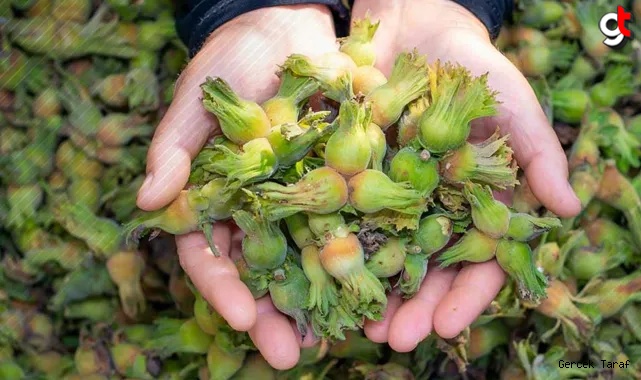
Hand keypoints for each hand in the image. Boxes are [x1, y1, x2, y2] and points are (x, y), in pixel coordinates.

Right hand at [135, 5, 338, 368]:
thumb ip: (175, 147)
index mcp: (218, 197)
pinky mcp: (344, 180)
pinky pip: (353, 222)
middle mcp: (260, 208)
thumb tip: (145, 201)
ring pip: (310, 258)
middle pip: (264, 271)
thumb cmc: (234, 58)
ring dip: (322, 300)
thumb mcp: (200, 99)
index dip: (223, 288)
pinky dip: (363, 254)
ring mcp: (303, 198)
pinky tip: (379, 286)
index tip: (241, 317)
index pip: (211, 253)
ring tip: (339, 338)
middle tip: (290, 356)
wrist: (292, 22)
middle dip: (275, 314)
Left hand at [352, 0, 581, 351]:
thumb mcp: (507, 98)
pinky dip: (332, 245)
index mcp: (472, 201)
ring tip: (356, 327)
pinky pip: (339, 216)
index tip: (446, 327)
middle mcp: (429, 207)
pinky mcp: (348, 174)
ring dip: (370, 292)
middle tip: (393, 340)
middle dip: (411, 307)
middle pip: (423, 269)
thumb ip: (537, 149)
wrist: (410, 20)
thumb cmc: (467, 61)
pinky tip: (318, 275)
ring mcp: (387, 194)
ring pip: (380, 254)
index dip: (465, 297)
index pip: (476, 261)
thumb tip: (571, 208)